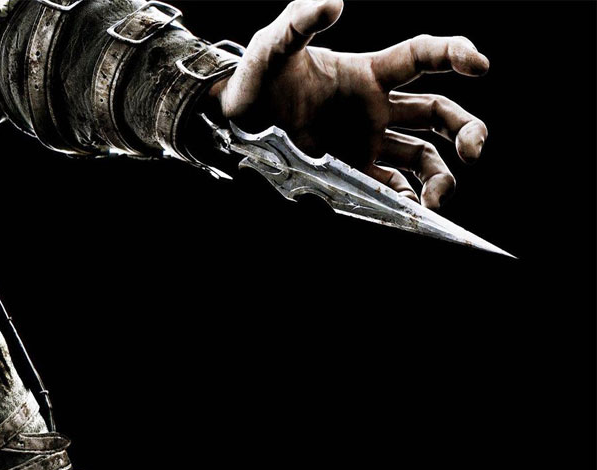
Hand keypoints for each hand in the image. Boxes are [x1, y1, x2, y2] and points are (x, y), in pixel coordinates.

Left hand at [216, 0, 488, 208]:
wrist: (229, 123)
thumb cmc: (253, 80)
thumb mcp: (271, 47)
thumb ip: (299, 19)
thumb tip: (333, 0)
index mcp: (367, 73)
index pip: (423, 55)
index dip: (455, 53)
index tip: (479, 65)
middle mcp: (374, 109)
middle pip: (440, 113)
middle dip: (467, 129)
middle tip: (474, 150)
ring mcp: (365, 143)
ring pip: (422, 158)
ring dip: (441, 177)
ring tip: (436, 199)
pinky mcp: (351, 173)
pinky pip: (390, 189)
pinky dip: (407, 201)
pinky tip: (410, 210)